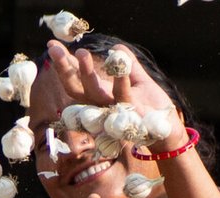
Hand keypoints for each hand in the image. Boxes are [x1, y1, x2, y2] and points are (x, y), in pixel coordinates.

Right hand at [46, 40, 188, 150]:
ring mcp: (113, 111)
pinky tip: (117, 61)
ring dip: (85, 72)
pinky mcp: (130, 113)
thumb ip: (128, 65)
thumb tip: (116, 46)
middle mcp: (100, 106)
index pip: (76, 79)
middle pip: (74, 87)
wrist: (167, 130)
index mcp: (99, 97)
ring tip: (80, 53)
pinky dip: (119, 77)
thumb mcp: (139, 81)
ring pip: (93, 92)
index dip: (63, 64)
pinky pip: (122, 94)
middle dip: (63, 67)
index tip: (51, 45)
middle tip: (52, 48)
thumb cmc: (151, 108)